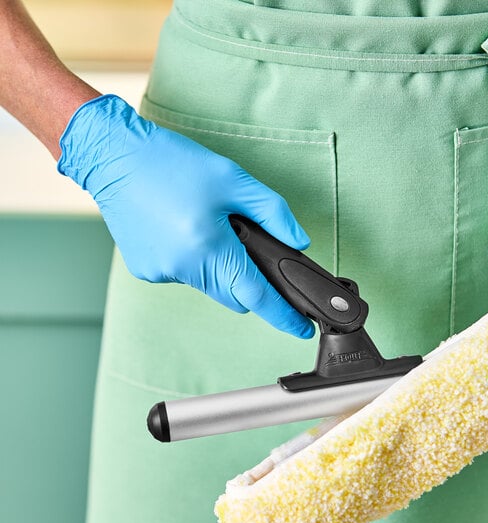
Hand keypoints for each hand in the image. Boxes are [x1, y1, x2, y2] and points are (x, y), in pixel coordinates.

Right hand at [57, 95, 314, 338]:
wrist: (114, 156)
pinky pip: (183, 275)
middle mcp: (184, 268)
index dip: (283, 315)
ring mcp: (161, 272)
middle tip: (244, 245)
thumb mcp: (235, 180)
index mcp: (210, 248)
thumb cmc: (174, 163)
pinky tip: (181, 230)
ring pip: (208, 286)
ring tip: (205, 227)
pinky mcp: (145, 270)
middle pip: (233, 295)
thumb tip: (298, 242)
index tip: (301, 328)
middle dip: (247, 281)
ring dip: (218, 267)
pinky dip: (192, 261)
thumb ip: (273, 214)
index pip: (257, 296)